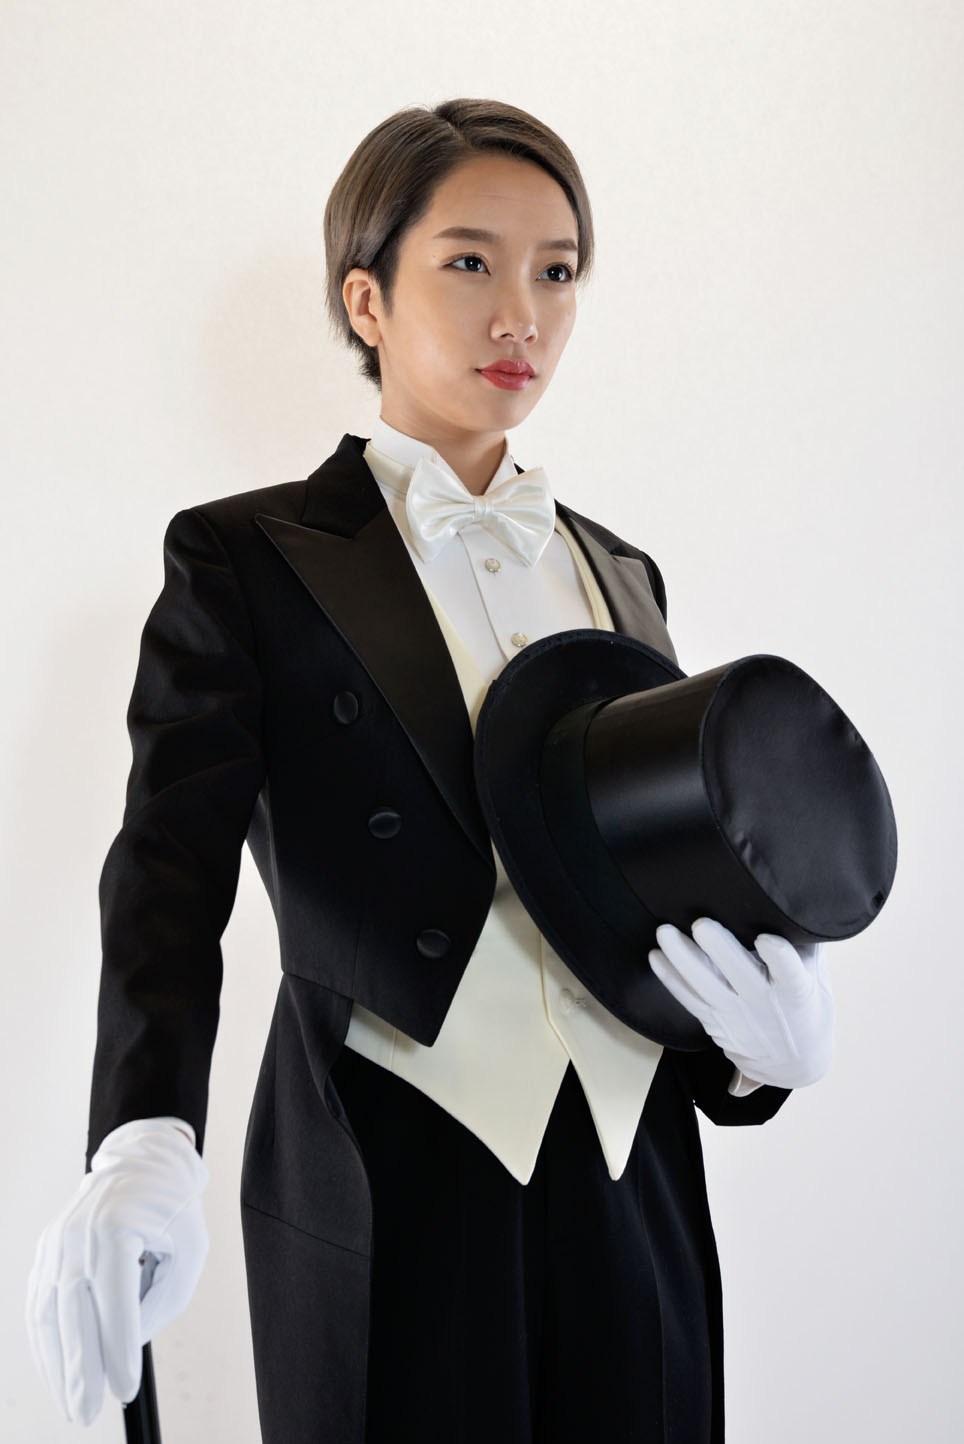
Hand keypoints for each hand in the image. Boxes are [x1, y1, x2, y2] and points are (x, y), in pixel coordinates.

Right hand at [26, 1117, 208, 1424]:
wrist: (144, 1162)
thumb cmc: (174, 1208)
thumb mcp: (189, 1251)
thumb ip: (163, 1301)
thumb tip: (130, 1347)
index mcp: (117, 1226)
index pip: (114, 1300)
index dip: (117, 1349)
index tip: (124, 1389)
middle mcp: (79, 1234)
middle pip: (75, 1312)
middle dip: (81, 1370)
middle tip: (87, 1412)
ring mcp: (56, 1242)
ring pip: (49, 1314)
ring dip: (57, 1365)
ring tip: (73, 1404)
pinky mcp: (47, 1251)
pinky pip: (39, 1303)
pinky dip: (46, 1343)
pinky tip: (57, 1372)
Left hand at [649, 918, 833, 1088]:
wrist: (793, 1064)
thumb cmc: (807, 1008)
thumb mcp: (817, 979)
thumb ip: (806, 946)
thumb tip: (792, 903)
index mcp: (797, 992)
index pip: (790, 975)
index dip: (779, 958)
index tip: (767, 939)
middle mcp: (764, 1004)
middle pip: (741, 977)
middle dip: (719, 950)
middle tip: (701, 923)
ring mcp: (736, 1015)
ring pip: (706, 987)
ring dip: (683, 959)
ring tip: (665, 932)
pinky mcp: (714, 1022)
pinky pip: (689, 999)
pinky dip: (670, 978)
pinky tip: (655, 956)